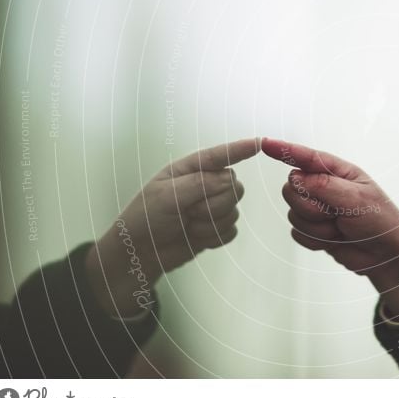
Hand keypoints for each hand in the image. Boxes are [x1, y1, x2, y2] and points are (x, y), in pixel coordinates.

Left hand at [86, 138, 259, 316]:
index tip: (259, 143)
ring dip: (210, 223)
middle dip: (213, 203)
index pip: (220, 155)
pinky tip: (195, 237)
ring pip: (234, 210)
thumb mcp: (165, 196)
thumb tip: (228, 181)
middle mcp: (205, 184)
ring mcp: (212, 207)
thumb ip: (198, 184)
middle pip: (233, 186)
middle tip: (188, 212)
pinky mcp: (216, 228)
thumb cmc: (144, 219)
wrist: (139, 254)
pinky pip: (232, 230)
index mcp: (190, 169)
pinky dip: (214, 237)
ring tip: (187, 226)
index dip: (240, 149)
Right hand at [262, 137, 398, 321]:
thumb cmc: (381, 221)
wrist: (386, 255)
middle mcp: (324, 187)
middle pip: (292, 188)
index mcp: (338, 172)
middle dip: (310, 206)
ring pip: (293, 213)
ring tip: (341, 229)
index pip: (306, 157)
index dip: (284, 150)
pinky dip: (315, 240)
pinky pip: (297, 233)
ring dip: (317, 226)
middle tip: (335, 214)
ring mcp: (318, 209)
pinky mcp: (314, 230)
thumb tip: (296, 178)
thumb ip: (325, 186)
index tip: (265, 143)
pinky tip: (334, 240)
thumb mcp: (357, 198)